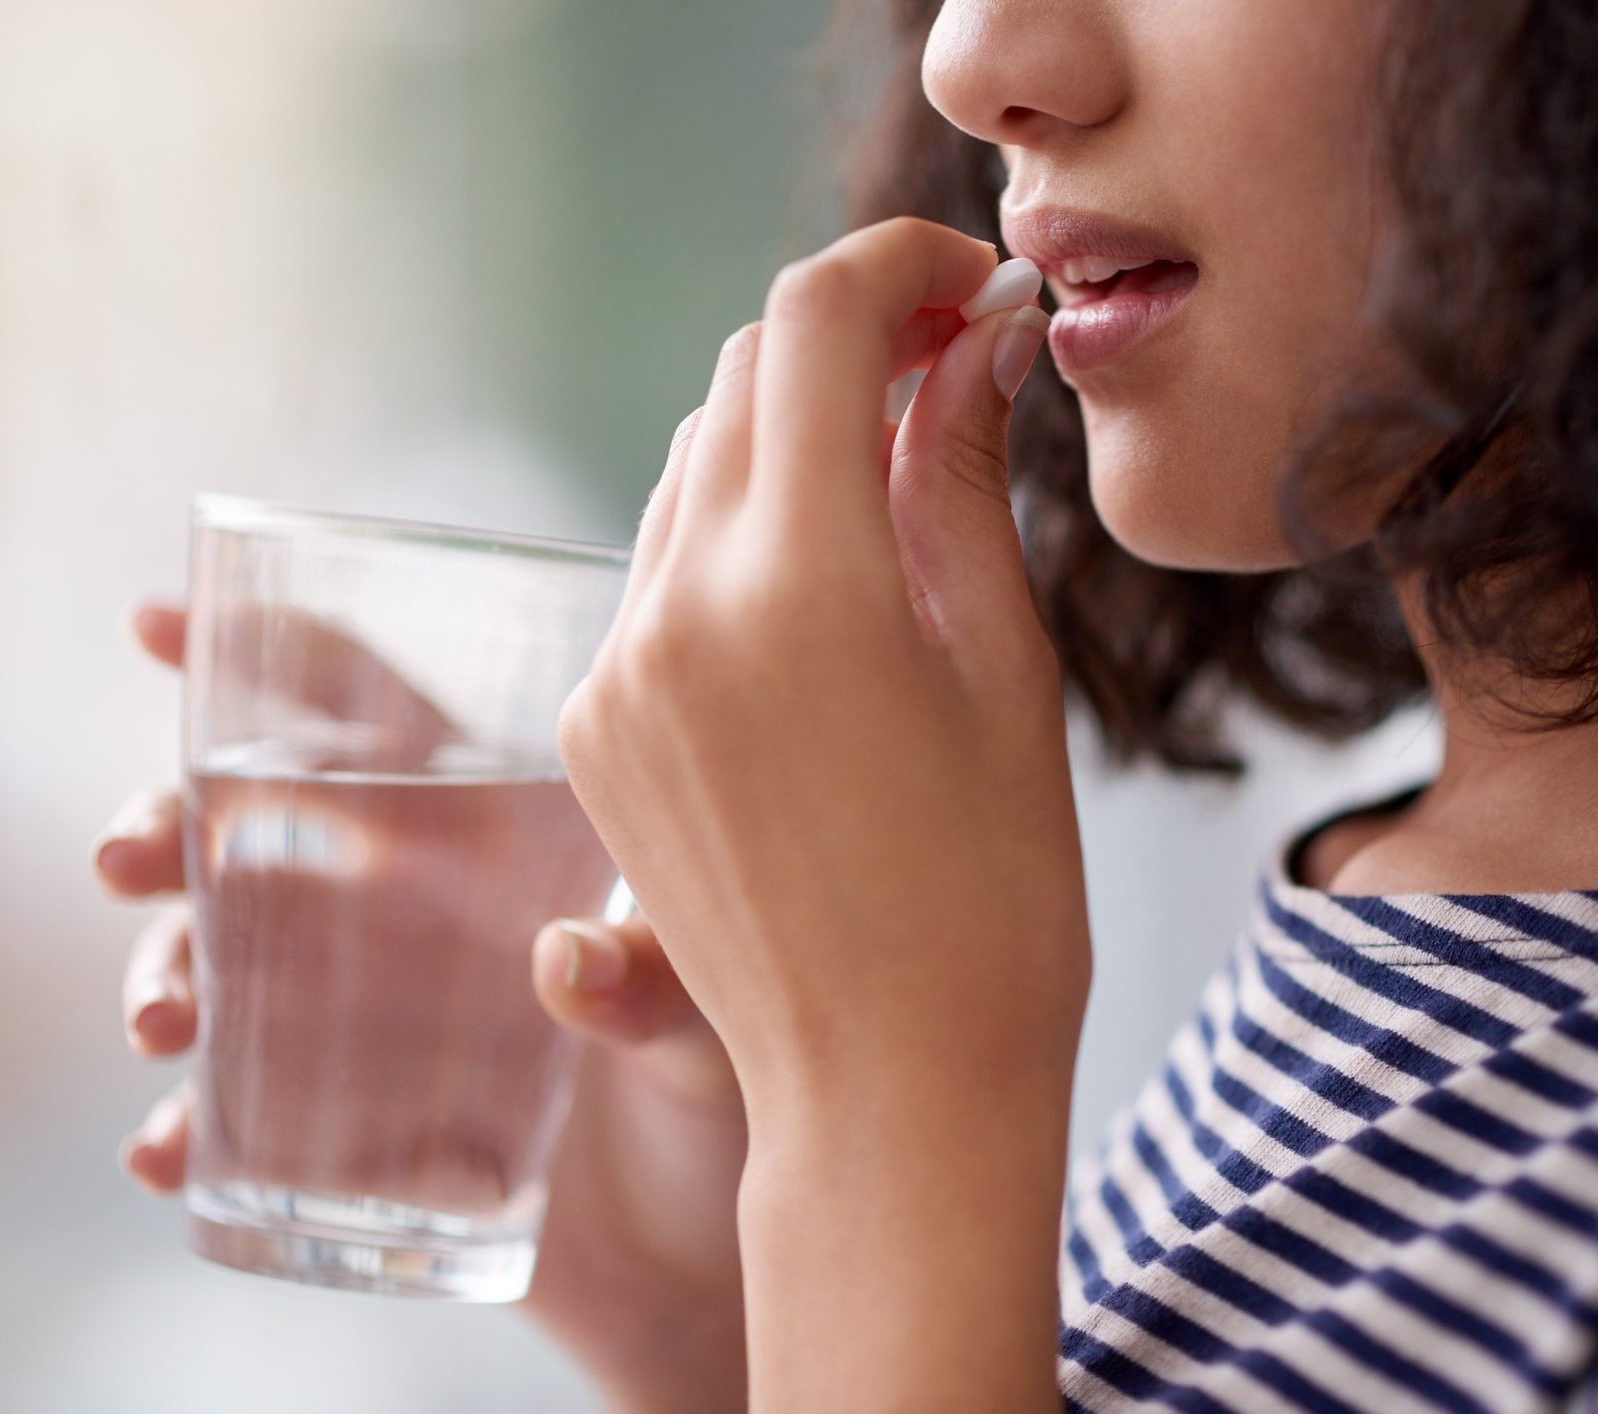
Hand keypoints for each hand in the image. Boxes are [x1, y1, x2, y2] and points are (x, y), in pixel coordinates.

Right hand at [99, 603, 748, 1413]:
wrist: (710, 1251)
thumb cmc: (735, 1084)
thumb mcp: (718, 1018)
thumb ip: (660, 981)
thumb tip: (565, 965)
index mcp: (491, 834)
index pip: (370, 714)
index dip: (266, 659)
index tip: (158, 626)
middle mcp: (410, 910)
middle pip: (252, 832)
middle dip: (165, 825)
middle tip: (126, 855)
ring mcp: (364, 1019)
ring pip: (217, 963)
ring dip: (162, 972)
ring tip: (162, 1020)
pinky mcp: (343, 1131)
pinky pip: (232, 1118)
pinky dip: (182, 1129)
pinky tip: (167, 1152)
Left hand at [556, 218, 1090, 1410]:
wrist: (890, 1092)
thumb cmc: (993, 899)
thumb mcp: (1004, 670)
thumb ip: (964, 479)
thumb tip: (972, 340)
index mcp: (802, 587)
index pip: (815, 323)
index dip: (896, 266)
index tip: (964, 284)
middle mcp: (677, 611)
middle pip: (742, 376)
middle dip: (846, 345)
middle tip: (947, 370)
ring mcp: (617, 672)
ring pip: (693, 469)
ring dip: (789, 441)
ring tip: (894, 496)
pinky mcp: (593, 729)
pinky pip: (658, 571)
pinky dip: (736, 540)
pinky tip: (821, 605)